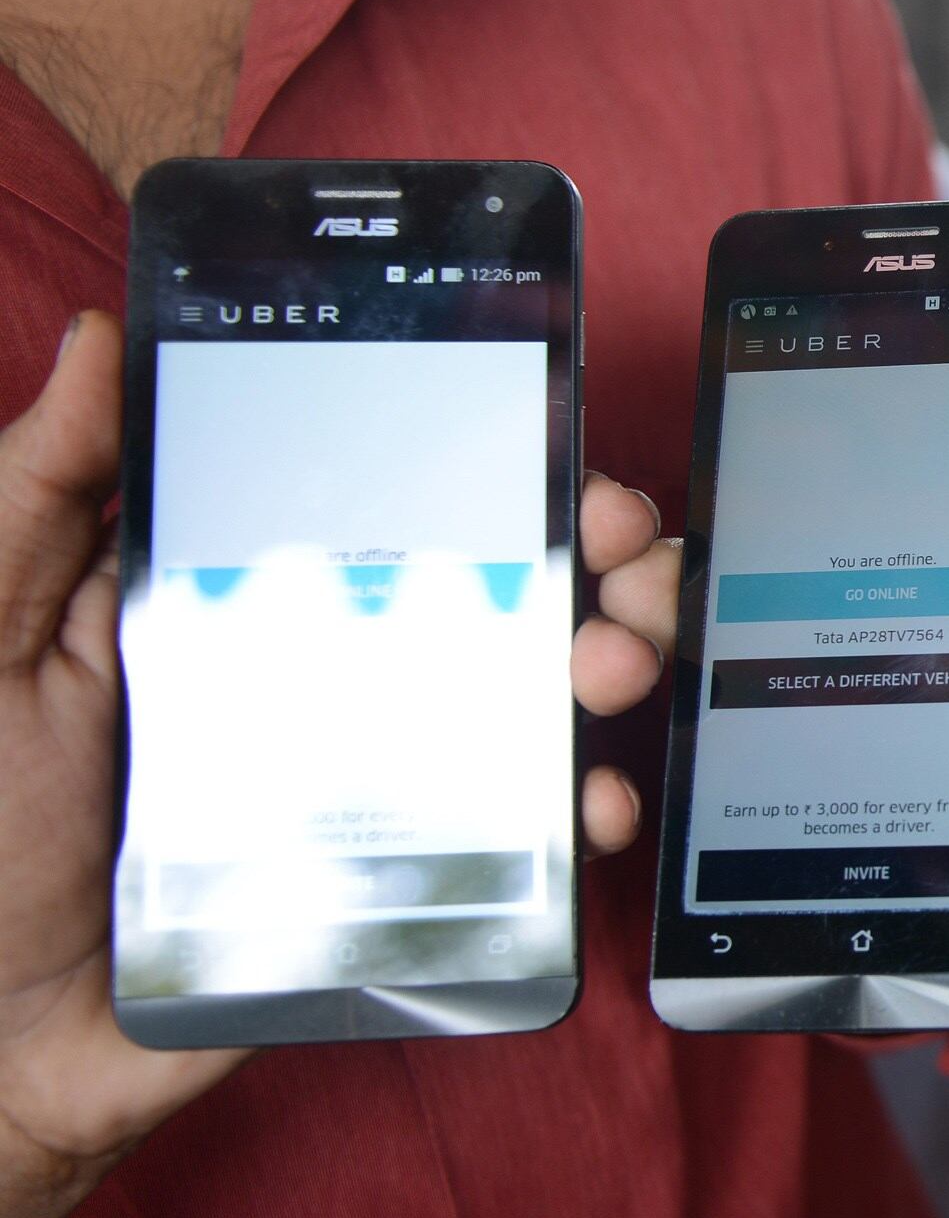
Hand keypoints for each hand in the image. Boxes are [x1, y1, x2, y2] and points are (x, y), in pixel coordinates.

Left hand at [0, 319, 677, 1217]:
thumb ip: (39, 494)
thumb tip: (99, 341)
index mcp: (247, 591)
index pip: (395, 497)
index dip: (495, 461)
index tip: (563, 445)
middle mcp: (333, 668)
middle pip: (500, 585)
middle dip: (595, 558)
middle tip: (622, 558)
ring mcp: (381, 772)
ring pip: (536, 695)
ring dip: (610, 661)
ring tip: (607, 668)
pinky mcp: (406, 876)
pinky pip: (524, 837)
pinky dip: (583, 810)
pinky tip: (589, 802)